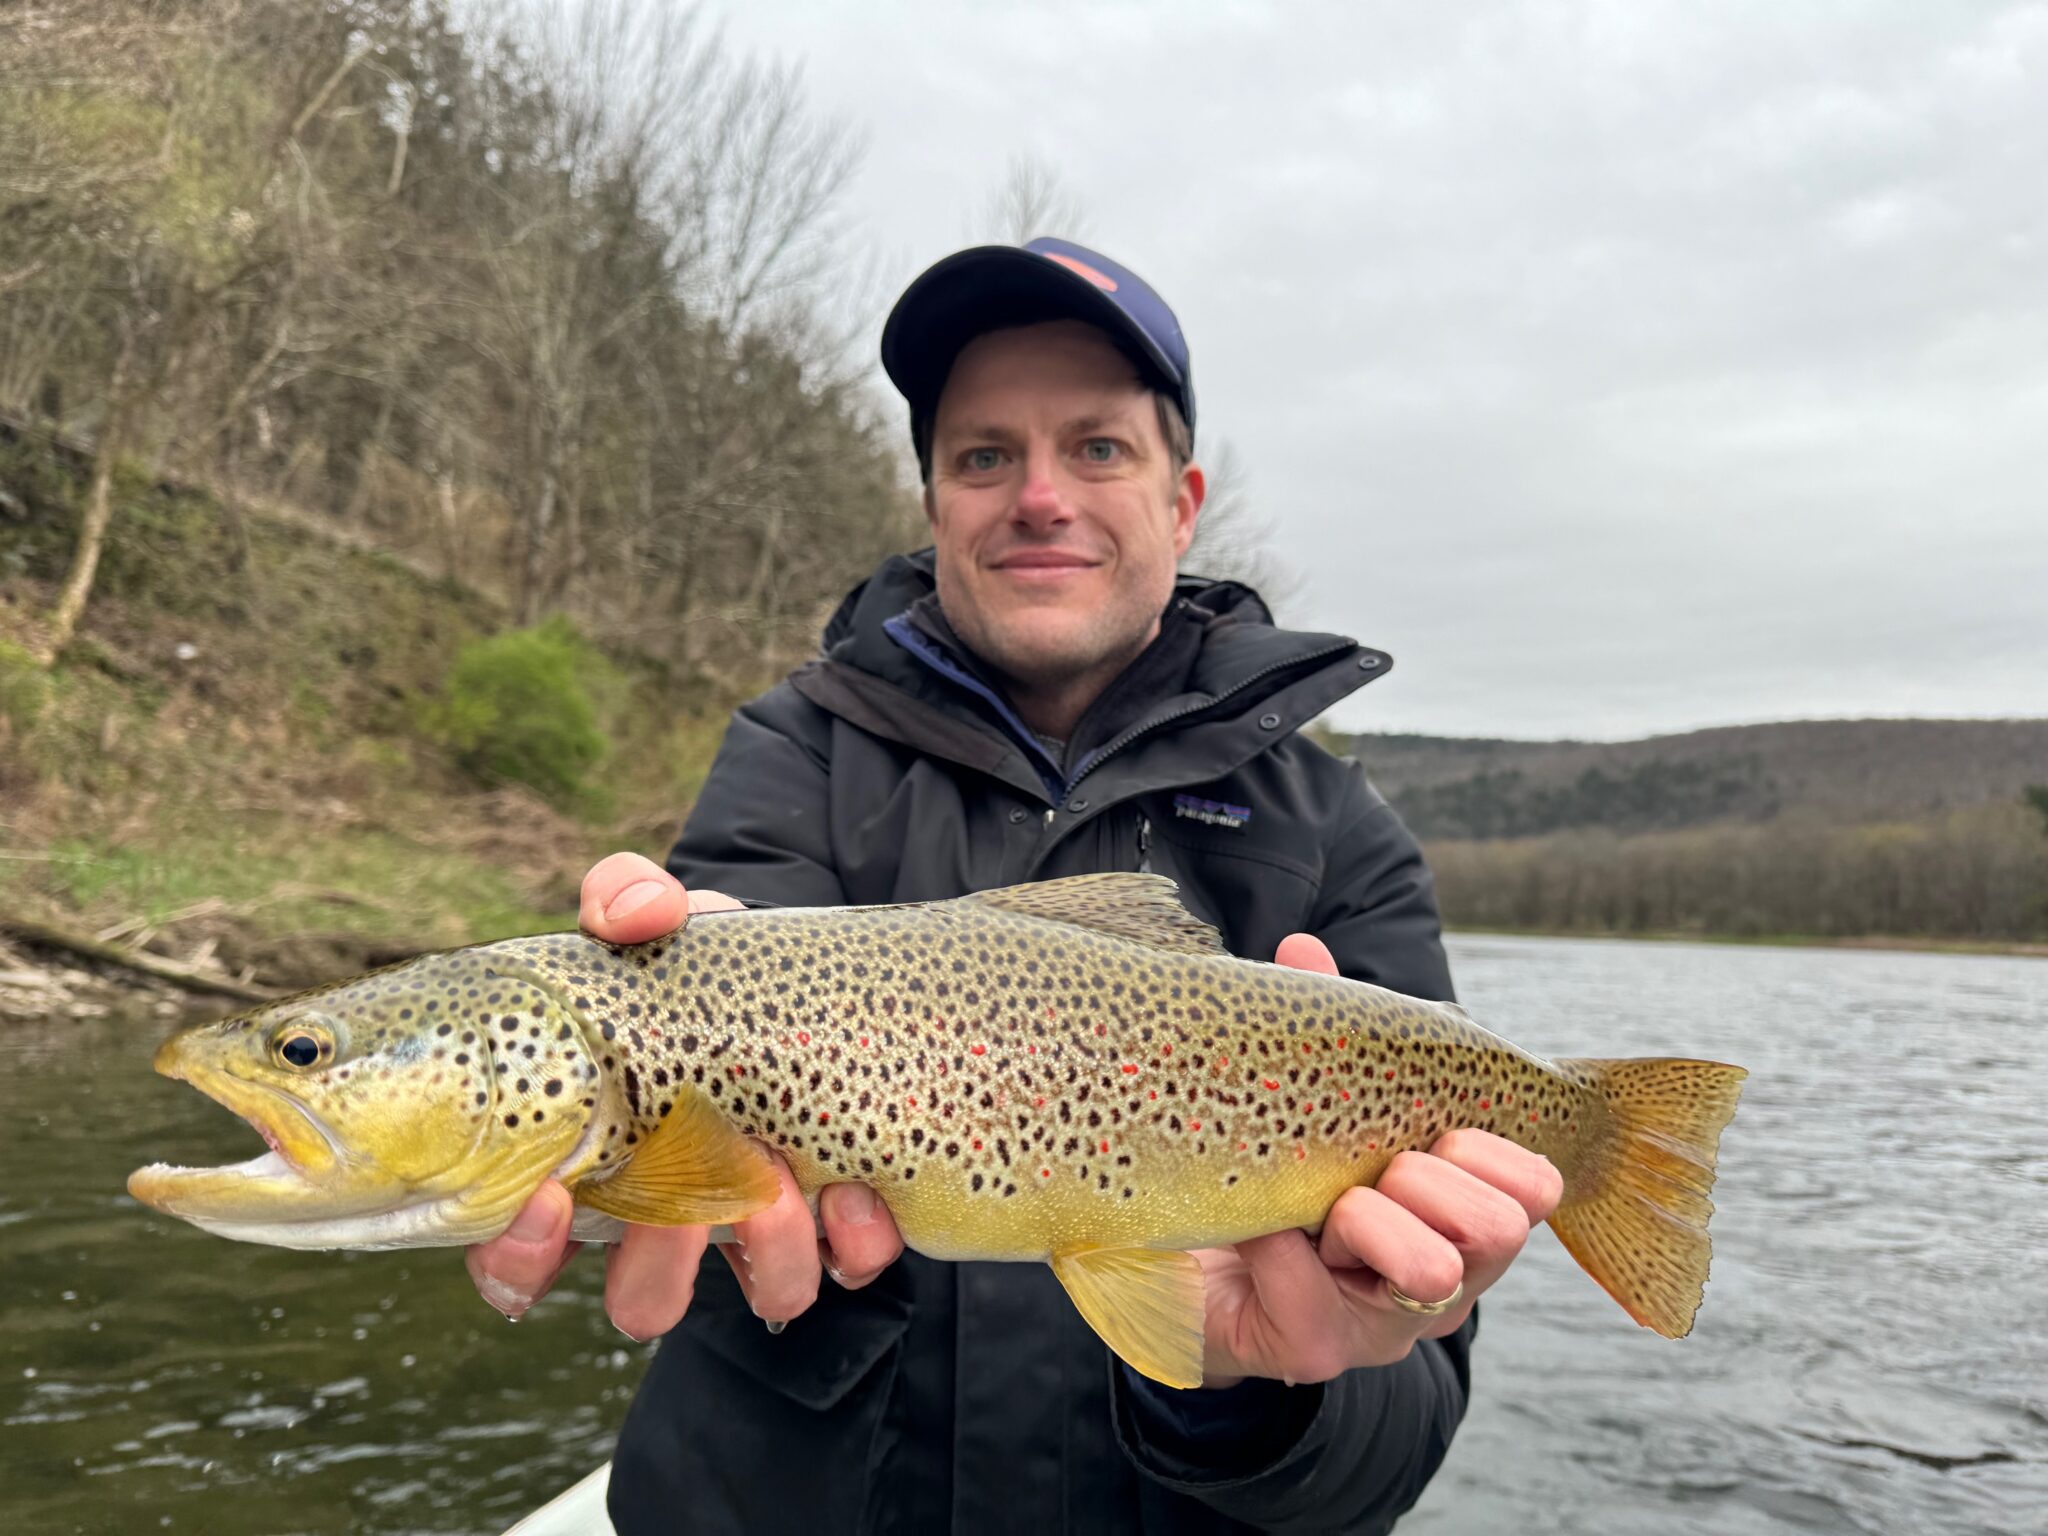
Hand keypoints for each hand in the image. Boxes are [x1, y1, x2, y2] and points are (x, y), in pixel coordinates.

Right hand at [464, 852, 904, 1337]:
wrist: (802, 965)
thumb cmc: (698, 960)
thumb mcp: (657, 919)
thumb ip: (626, 898)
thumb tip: (638, 915)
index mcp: (592, 1159)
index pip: (515, 1256)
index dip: (517, 1256)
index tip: (547, 1199)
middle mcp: (671, 1210)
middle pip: (641, 1296)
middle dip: (662, 1266)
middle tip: (690, 1206)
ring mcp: (759, 1220)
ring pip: (758, 1291)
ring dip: (770, 1254)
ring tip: (782, 1181)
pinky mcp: (839, 1216)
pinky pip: (849, 1263)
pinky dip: (857, 1240)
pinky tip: (858, 1190)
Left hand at [1193, 933, 1563, 1388]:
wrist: (1189, 1265)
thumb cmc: (1276, 1173)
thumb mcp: (1311, 1104)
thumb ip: (1321, 1032)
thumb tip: (1302, 948)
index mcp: (1462, 1210)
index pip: (1538, 1186)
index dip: (1496, 1147)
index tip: (1438, 1125)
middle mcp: (1445, 1278)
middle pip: (1504, 1227)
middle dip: (1437, 1176)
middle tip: (1380, 1166)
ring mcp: (1385, 1323)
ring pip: (1434, 1272)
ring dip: (1377, 1218)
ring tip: (1330, 1204)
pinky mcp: (1318, 1350)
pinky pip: (1317, 1300)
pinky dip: (1282, 1250)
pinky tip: (1257, 1229)